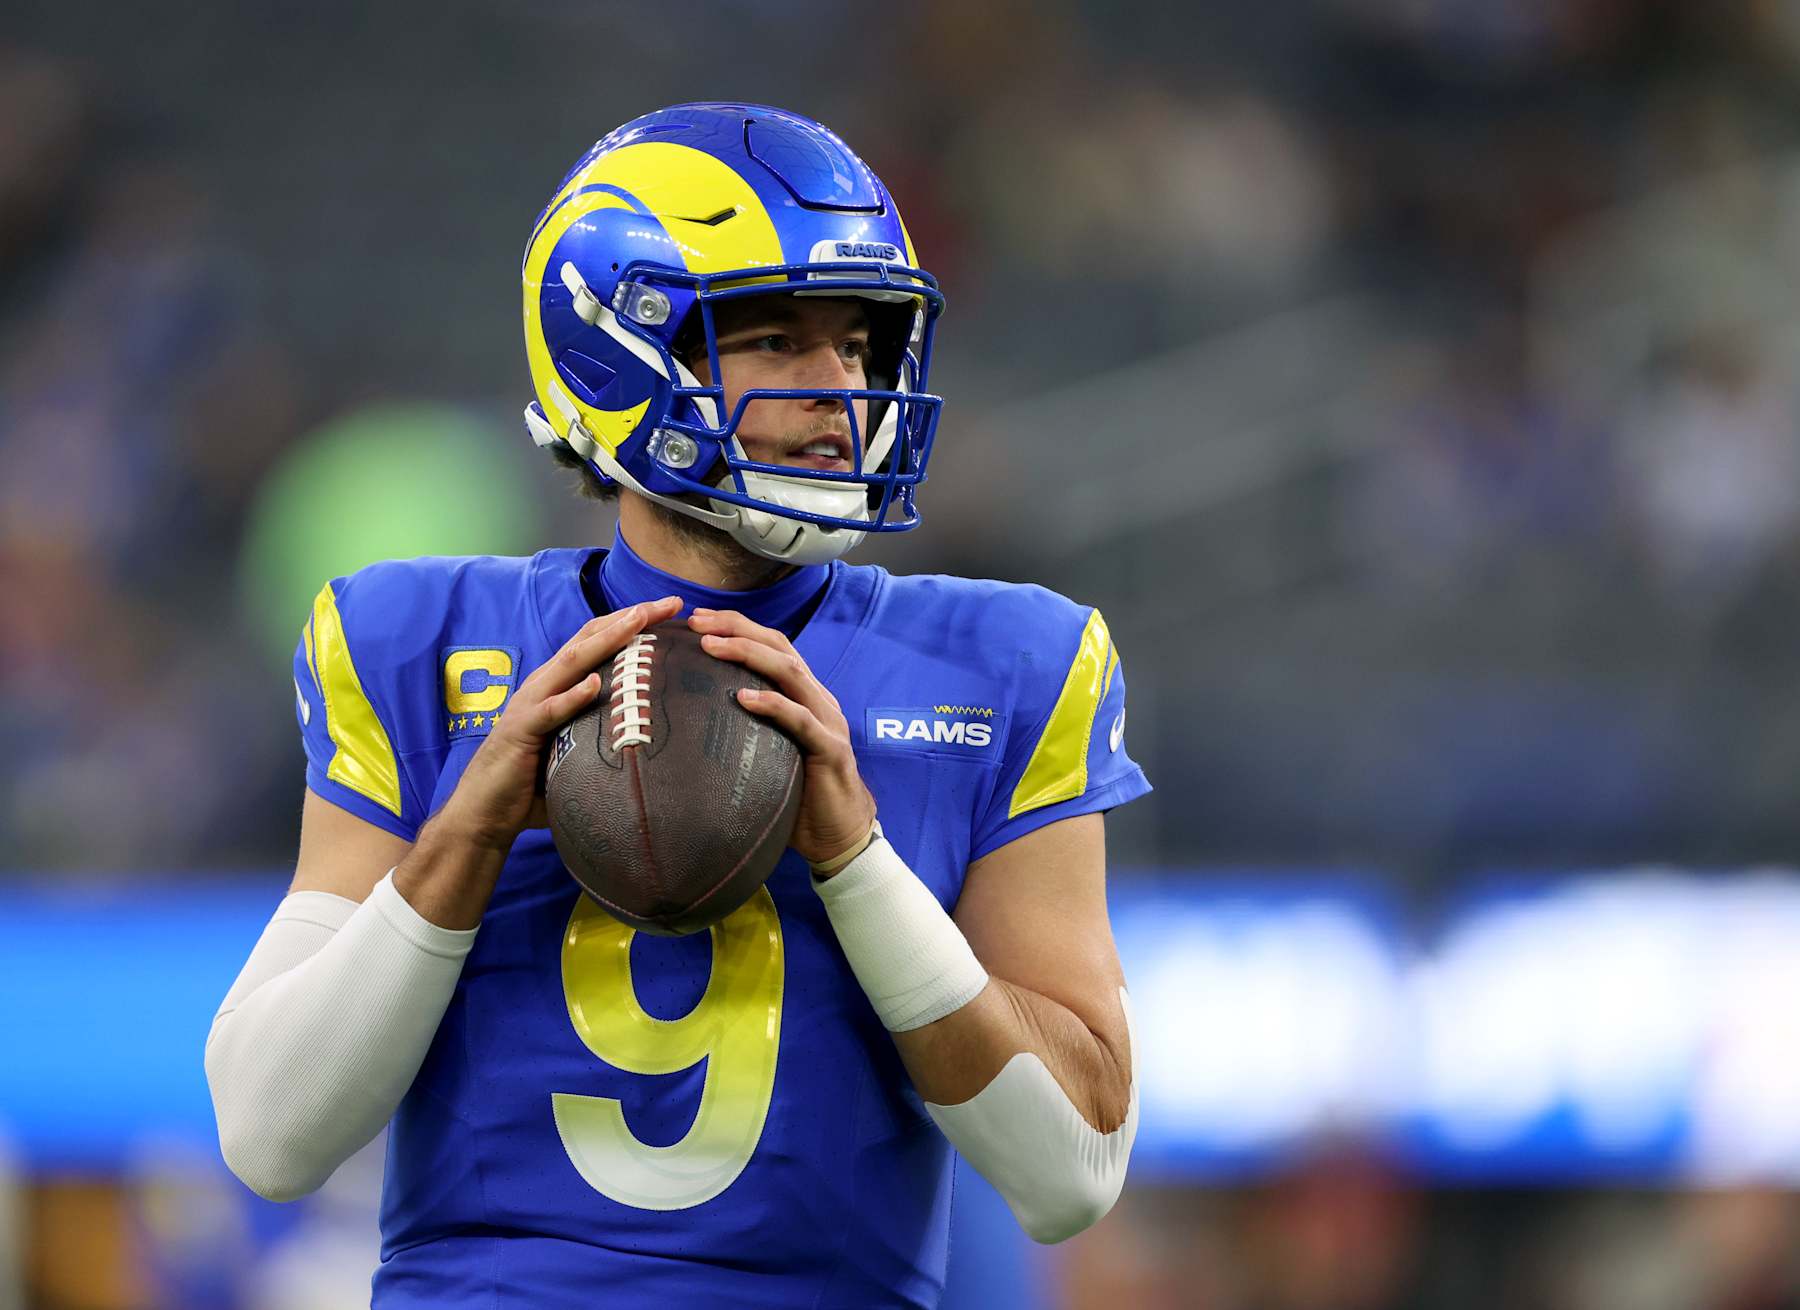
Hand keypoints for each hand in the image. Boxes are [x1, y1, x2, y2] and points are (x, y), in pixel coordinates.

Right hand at [437, 597, 682, 851]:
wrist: (485, 812)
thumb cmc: (533, 784)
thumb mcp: (576, 749)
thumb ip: (603, 734)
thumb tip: (652, 739)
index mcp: (559, 685)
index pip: (598, 642)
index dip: (633, 622)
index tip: (673, 610)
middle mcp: (545, 685)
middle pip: (590, 639)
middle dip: (631, 617)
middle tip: (671, 603)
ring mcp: (531, 704)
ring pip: (572, 662)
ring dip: (607, 640)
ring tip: (638, 621)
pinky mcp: (521, 731)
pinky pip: (550, 710)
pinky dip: (572, 695)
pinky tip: (594, 684)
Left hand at [689, 608, 876, 869]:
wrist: (840, 835)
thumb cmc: (798, 794)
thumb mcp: (768, 752)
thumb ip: (745, 729)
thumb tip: (690, 720)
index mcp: (804, 695)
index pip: (772, 646)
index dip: (737, 627)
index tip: (696, 619)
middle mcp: (818, 699)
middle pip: (779, 647)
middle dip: (737, 628)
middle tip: (697, 622)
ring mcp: (827, 721)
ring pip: (789, 672)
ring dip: (748, 653)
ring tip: (711, 646)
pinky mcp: (830, 749)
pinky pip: (800, 720)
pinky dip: (772, 704)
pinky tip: (743, 698)